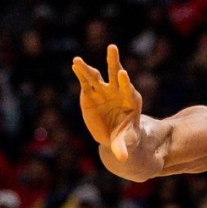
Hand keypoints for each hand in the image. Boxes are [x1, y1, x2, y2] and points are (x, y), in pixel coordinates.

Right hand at [72, 44, 141, 161]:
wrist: (115, 136)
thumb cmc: (125, 138)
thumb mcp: (125, 144)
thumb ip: (123, 148)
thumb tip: (123, 159)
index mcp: (131, 101)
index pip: (128, 89)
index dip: (125, 82)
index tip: (123, 74)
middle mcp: (117, 92)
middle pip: (116, 73)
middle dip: (114, 61)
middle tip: (112, 48)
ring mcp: (103, 91)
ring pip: (96, 77)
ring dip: (87, 68)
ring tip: (77, 60)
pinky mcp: (91, 94)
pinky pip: (85, 82)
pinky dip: (80, 73)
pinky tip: (75, 65)